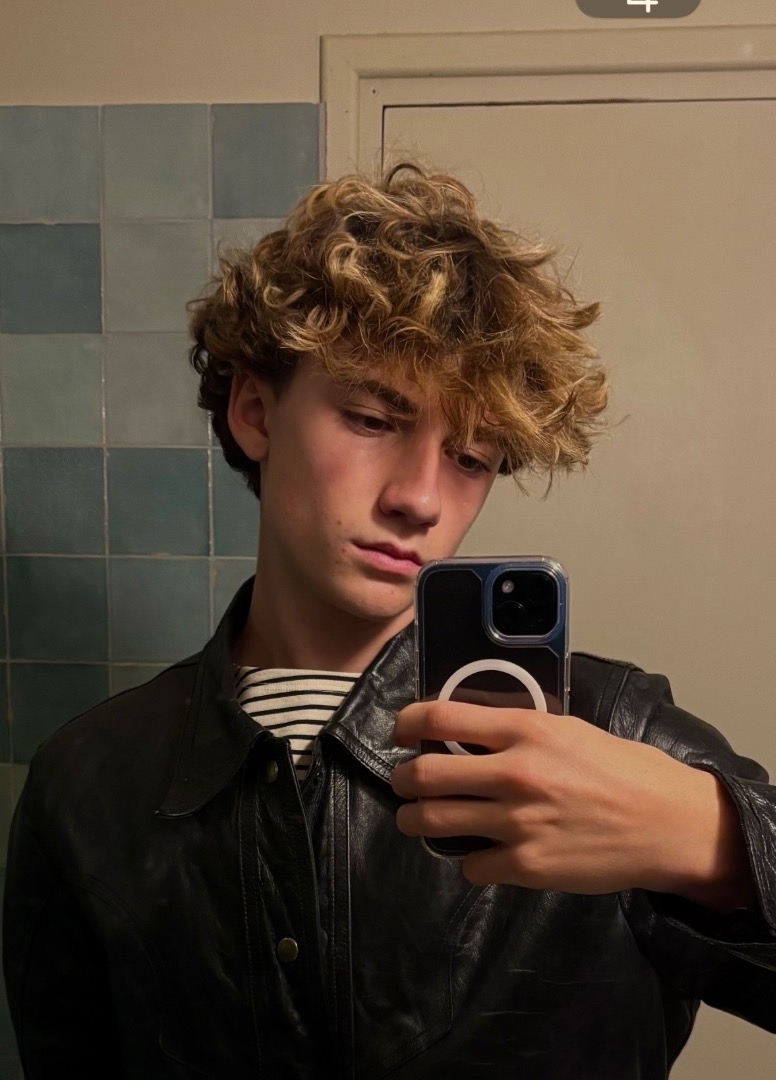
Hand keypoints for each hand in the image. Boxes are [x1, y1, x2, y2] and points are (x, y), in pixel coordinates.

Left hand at [391, 699, 755, 907]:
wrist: (667, 823)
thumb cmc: (623, 770)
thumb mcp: (568, 729)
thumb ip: (518, 730)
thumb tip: (471, 731)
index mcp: (524, 730)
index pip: (440, 717)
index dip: (407, 722)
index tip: (401, 731)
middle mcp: (513, 773)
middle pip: (423, 775)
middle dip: (402, 780)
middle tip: (403, 782)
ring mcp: (516, 823)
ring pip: (432, 822)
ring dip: (415, 820)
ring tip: (418, 819)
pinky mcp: (526, 865)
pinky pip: (471, 865)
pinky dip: (469, 861)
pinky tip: (481, 854)